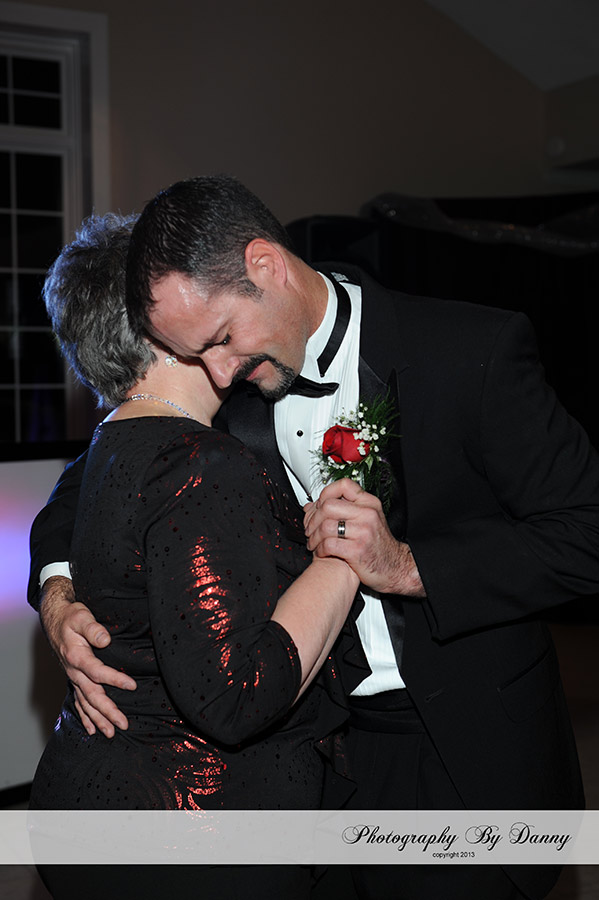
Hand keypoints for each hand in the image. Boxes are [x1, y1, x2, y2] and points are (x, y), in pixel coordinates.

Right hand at [40, 576, 135, 736]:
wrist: (55, 619)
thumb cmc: (70, 617)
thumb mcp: (82, 617)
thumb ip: (93, 628)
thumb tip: (105, 639)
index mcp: (77, 657)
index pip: (98, 672)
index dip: (115, 679)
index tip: (132, 686)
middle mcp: (74, 671)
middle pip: (92, 695)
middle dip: (108, 711)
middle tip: (122, 724)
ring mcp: (73, 677)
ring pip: (85, 703)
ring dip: (98, 719)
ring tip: (110, 733)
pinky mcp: (74, 679)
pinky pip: (78, 702)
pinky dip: (85, 716)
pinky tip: (91, 729)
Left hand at [304, 479, 424, 596]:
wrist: (396, 568)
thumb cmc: (379, 546)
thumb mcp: (367, 520)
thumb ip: (343, 510)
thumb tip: (312, 506)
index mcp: (369, 504)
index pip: (343, 485)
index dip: (326, 493)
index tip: (319, 505)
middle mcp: (367, 514)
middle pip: (328, 506)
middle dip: (313, 518)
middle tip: (310, 528)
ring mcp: (363, 532)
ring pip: (325, 526)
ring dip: (314, 537)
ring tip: (313, 543)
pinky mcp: (357, 550)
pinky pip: (329, 544)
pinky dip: (320, 549)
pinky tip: (321, 552)